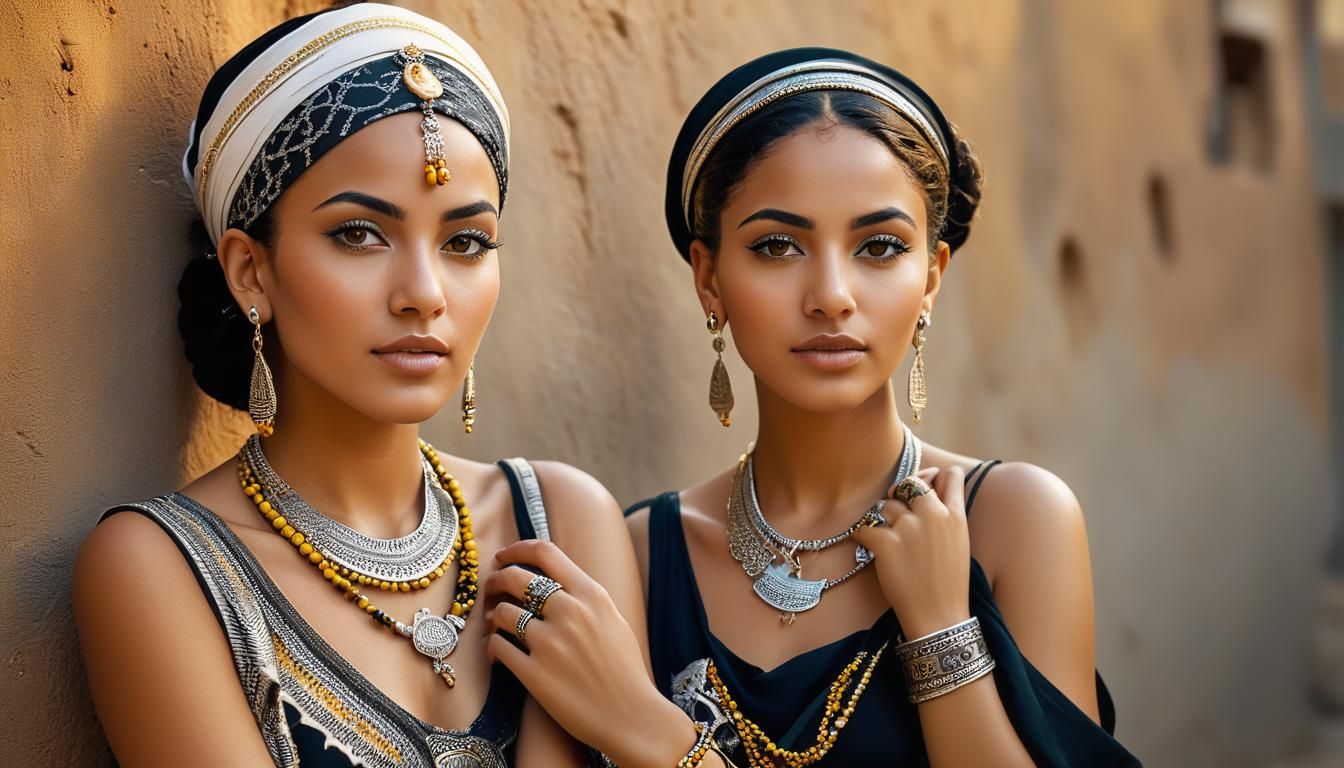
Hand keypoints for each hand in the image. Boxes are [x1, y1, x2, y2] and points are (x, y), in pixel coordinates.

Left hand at [482, 540, 696, 767]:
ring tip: (496, 624)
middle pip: (515, 577)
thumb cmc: (624, 670)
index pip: (546, 553)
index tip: (504, 556)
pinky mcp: (534, 674)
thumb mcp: (613, 619)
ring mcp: (550, 643)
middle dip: (496, 579)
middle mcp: (570, 613)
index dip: (518, 549)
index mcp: (591, 595)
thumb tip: (552, 579)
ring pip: (502, 613)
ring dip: (493, 616)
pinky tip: (497, 652)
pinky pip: (497, 647)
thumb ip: (584, 597)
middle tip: (492, 587)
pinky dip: (491, 647)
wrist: (631, 716)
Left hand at [850, 465, 972, 638]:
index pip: (951, 477)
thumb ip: (947, 515)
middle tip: (897, 505)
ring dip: (883, 519)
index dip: (936, 475)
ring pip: (886, 506)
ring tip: (888, 539)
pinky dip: (863, 537)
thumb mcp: (959, 543)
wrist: (939, 616)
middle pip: (911, 484)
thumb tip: (933, 489)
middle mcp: (933, 515)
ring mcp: (909, 528)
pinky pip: (865, 528)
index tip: (931, 477)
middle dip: (902, 492)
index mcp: (955, 516)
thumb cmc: (949, 583)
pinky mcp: (887, 543)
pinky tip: (867, 546)